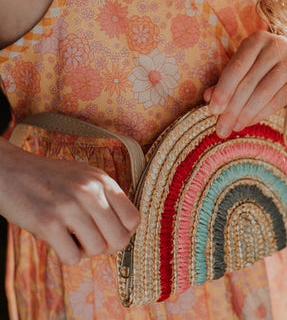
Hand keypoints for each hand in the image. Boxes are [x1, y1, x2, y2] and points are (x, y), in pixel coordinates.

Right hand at [0, 139, 139, 264]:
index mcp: (103, 181)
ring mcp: (70, 206)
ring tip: (71, 238)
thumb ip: (106, 197)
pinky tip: (58, 241)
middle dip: (106, 247)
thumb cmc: (51, 179)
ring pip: (97, 249)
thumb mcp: (86, 177)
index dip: (124, 233)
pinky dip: (67, 256)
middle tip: (90, 241)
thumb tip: (127, 229)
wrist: (11, 172)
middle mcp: (90, 191)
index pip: (133, 219)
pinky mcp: (48, 222)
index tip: (109, 233)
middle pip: (119, 238)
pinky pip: (72, 257)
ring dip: (84, 251)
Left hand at [203, 30, 286, 136]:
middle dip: (233, 108)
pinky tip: (250, 121)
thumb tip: (208, 98)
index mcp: (257, 39)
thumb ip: (225, 81)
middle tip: (221, 128)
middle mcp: (277, 47)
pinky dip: (262, 114)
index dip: (223, 90)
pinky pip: (279, 100)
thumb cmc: (263, 65)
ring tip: (235, 126)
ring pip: (264, 93)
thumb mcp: (243, 67)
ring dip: (246, 114)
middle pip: (249, 82)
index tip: (213, 110)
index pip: (236, 67)